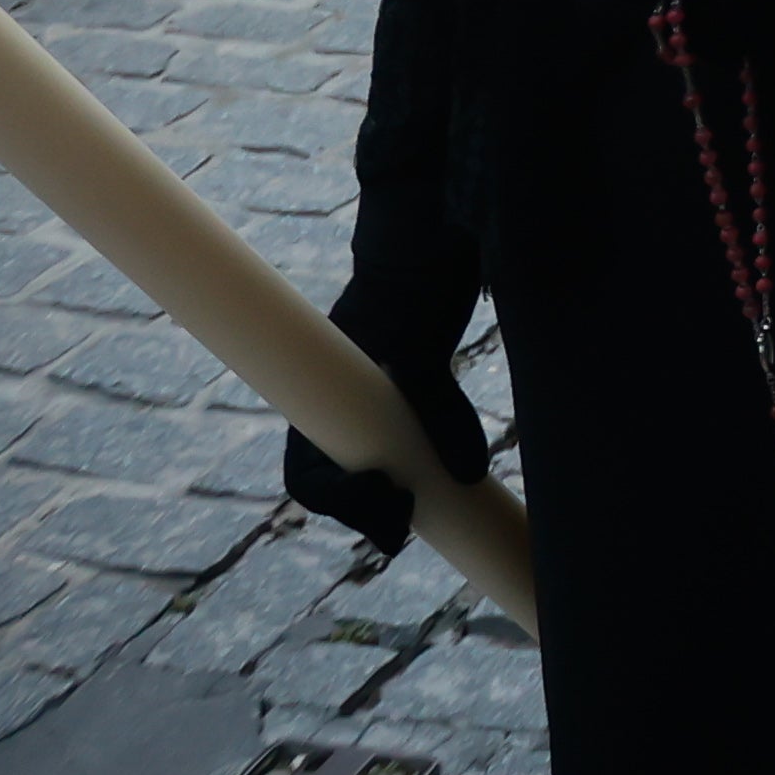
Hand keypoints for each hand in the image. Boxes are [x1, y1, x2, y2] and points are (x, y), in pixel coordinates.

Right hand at [281, 267, 493, 557]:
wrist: (431, 246)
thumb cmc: (412, 289)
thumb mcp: (423, 348)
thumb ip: (438, 407)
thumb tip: (467, 475)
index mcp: (316, 398)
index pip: (307, 474)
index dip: (338, 501)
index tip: (384, 497)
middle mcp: (337, 409)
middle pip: (335, 485)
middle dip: (365, 514)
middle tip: (403, 528)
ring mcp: (371, 407)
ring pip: (371, 474)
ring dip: (389, 504)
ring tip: (418, 515)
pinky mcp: (407, 403)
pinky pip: (406, 453)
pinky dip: (421, 477)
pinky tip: (449, 487)